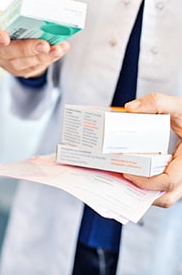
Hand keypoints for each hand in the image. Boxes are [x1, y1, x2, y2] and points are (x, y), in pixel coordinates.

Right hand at [0, 12, 69, 77]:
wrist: (16, 38)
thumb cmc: (14, 21)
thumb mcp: (13, 13)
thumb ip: (24, 14)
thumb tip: (50, 16)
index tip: (5, 38)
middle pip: (7, 52)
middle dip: (28, 49)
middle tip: (44, 45)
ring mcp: (4, 63)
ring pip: (22, 63)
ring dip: (42, 57)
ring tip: (57, 50)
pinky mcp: (17, 71)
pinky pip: (32, 68)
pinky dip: (47, 60)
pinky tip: (58, 52)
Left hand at [123, 93, 181, 207]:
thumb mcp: (178, 105)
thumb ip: (157, 102)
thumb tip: (130, 108)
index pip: (168, 182)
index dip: (146, 182)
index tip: (127, 172)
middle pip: (166, 196)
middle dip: (141, 193)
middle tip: (122, 178)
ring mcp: (180, 174)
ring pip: (163, 194)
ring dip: (143, 190)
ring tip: (122, 177)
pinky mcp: (174, 172)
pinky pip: (161, 185)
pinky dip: (146, 183)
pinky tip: (131, 170)